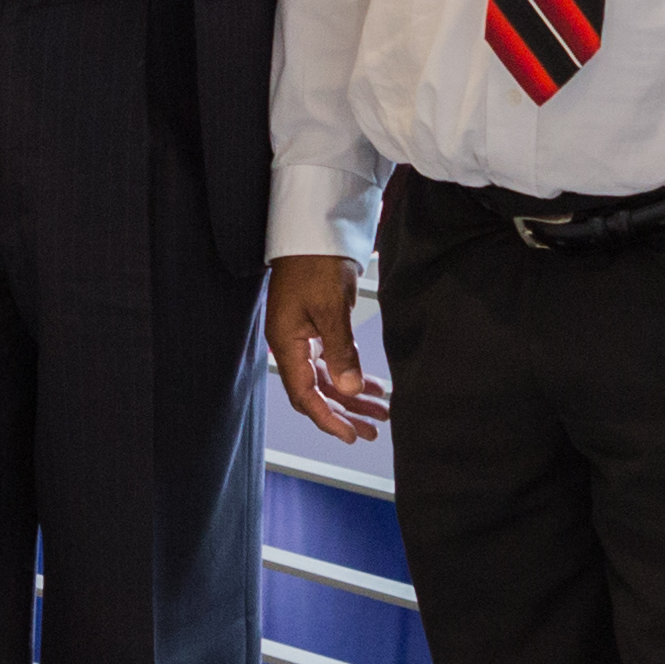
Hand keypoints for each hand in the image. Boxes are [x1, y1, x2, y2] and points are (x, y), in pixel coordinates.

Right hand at [264, 254, 386, 442]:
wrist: (313, 228)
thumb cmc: (315, 262)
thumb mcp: (331, 308)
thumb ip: (340, 351)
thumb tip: (348, 388)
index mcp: (286, 343)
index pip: (304, 395)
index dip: (327, 418)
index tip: (350, 435)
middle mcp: (290, 344)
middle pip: (316, 391)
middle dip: (344, 412)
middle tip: (371, 430)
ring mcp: (301, 336)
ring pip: (326, 378)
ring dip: (351, 395)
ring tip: (379, 410)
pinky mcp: (313, 326)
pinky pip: (330, 360)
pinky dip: (350, 373)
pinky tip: (371, 384)